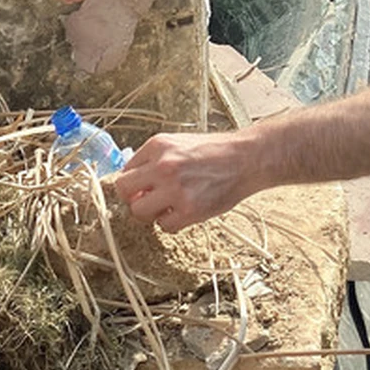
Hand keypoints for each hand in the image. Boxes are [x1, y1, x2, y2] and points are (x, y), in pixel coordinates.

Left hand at [113, 131, 261, 232]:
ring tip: (165, 208)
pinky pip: (164, 226)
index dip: (132, 183)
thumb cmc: (215, 151)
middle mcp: (163, 166)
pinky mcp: (190, 210)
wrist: (245, 159)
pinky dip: (171, 223)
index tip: (140, 189)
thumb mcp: (179, 143)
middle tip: (145, 201)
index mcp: (158, 146)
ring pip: (139, 212)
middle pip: (123, 191)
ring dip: (149, 214)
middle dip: (132, 199)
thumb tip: (134, 179)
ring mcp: (176, 189)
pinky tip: (183, 212)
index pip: (125, 170)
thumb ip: (154, 158)